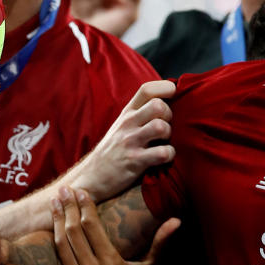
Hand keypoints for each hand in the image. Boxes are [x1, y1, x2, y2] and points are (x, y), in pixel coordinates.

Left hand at [53, 186, 179, 264]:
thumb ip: (161, 245)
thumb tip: (177, 220)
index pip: (91, 227)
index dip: (84, 206)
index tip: (80, 191)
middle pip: (73, 231)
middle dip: (67, 207)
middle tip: (64, 189)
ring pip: (61, 244)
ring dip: (56, 220)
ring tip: (55, 201)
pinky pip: (58, 261)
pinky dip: (54, 241)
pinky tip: (52, 226)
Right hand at [70, 80, 175, 201]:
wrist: (91, 176)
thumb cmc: (113, 150)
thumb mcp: (122, 126)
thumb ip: (141, 114)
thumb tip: (169, 103)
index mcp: (127, 113)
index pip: (147, 89)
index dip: (166, 89)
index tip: (174, 99)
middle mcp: (128, 123)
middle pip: (158, 105)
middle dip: (170, 116)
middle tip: (166, 127)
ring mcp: (130, 141)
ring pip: (160, 127)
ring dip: (169, 136)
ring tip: (164, 142)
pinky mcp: (134, 161)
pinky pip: (162, 153)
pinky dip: (169, 156)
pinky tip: (163, 158)